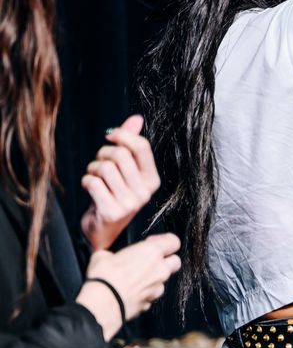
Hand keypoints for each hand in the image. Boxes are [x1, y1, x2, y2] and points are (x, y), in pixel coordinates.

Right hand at [76, 233, 180, 339]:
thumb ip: (111, 254)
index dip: (165, 241)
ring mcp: (157, 288)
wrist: (102, 304)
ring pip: (163, 281)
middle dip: (166, 261)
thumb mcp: (102, 256)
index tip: (153, 242)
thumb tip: (107, 256)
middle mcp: (160, 269)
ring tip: (135, 280)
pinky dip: (144, 294)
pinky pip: (151, 296)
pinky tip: (130, 293)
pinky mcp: (150, 303)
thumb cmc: (104, 277)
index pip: (173, 241)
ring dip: (154, 279)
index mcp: (152, 252)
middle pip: (175, 262)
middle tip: (149, 261)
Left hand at [81, 115, 161, 249]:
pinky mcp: (112, 211)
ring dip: (92, 169)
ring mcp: (130, 203)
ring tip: (94, 176)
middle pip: (120, 155)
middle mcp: (145, 192)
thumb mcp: (125, 170)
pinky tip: (89, 188)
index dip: (123, 135)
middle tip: (99, 162)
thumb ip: (131, 143)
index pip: (142, 147)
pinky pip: (93, 183)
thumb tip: (136, 118)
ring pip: (105, 168)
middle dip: (103, 153)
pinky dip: (86, 181)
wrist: (103, 229)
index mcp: (152, 180)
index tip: (110, 135)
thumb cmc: (113, 194)